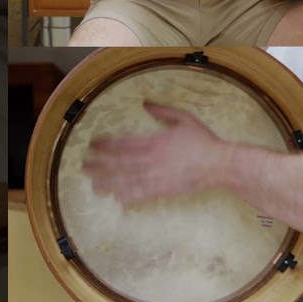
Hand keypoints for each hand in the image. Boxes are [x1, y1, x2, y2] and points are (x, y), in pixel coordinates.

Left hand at [82, 101, 233, 205]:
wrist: (218, 163)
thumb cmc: (202, 140)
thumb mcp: (184, 118)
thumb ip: (163, 111)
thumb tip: (145, 103)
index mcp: (154, 140)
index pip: (124, 143)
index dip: (106, 144)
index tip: (92, 145)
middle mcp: (151, 158)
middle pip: (120, 162)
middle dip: (101, 164)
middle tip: (84, 166)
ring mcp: (156, 176)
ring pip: (127, 179)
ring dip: (109, 182)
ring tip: (94, 185)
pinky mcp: (164, 189)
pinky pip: (142, 193)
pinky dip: (128, 195)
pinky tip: (117, 197)